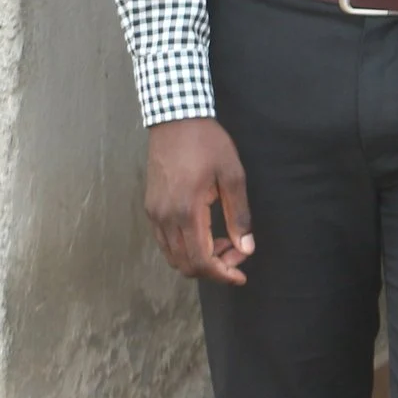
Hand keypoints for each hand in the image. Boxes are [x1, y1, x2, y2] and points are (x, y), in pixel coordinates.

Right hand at [145, 118, 254, 285]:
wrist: (176, 120)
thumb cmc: (208, 144)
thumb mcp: (233, 176)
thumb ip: (239, 215)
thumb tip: (246, 248)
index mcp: (186, 211)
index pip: (200, 259)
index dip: (221, 274)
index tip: (240, 277)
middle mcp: (164, 218)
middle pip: (185, 264)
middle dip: (214, 268)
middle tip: (238, 254)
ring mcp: (153, 214)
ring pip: (173, 255)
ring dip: (199, 259)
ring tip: (227, 243)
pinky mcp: (150, 208)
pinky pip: (166, 241)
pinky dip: (186, 247)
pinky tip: (208, 234)